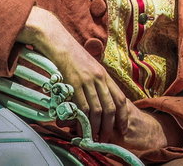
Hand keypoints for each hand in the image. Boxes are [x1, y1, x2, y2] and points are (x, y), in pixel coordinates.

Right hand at [17, 7, 170, 149]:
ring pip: (96, 110)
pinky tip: (80, 128)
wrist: (59, 42)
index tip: (122, 128)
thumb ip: (96, 82)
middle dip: (109, 126)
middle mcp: (100, 79)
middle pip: (110, 108)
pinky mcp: (74, 83)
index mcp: (105, 75)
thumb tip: (99, 99)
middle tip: (106, 139)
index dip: (123, 116)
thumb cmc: (72, 56)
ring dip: (95, 127)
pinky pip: (81, 106)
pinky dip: (82, 120)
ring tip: (94, 138)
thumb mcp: (90, 68)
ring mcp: (88, 81)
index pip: (120, 99)